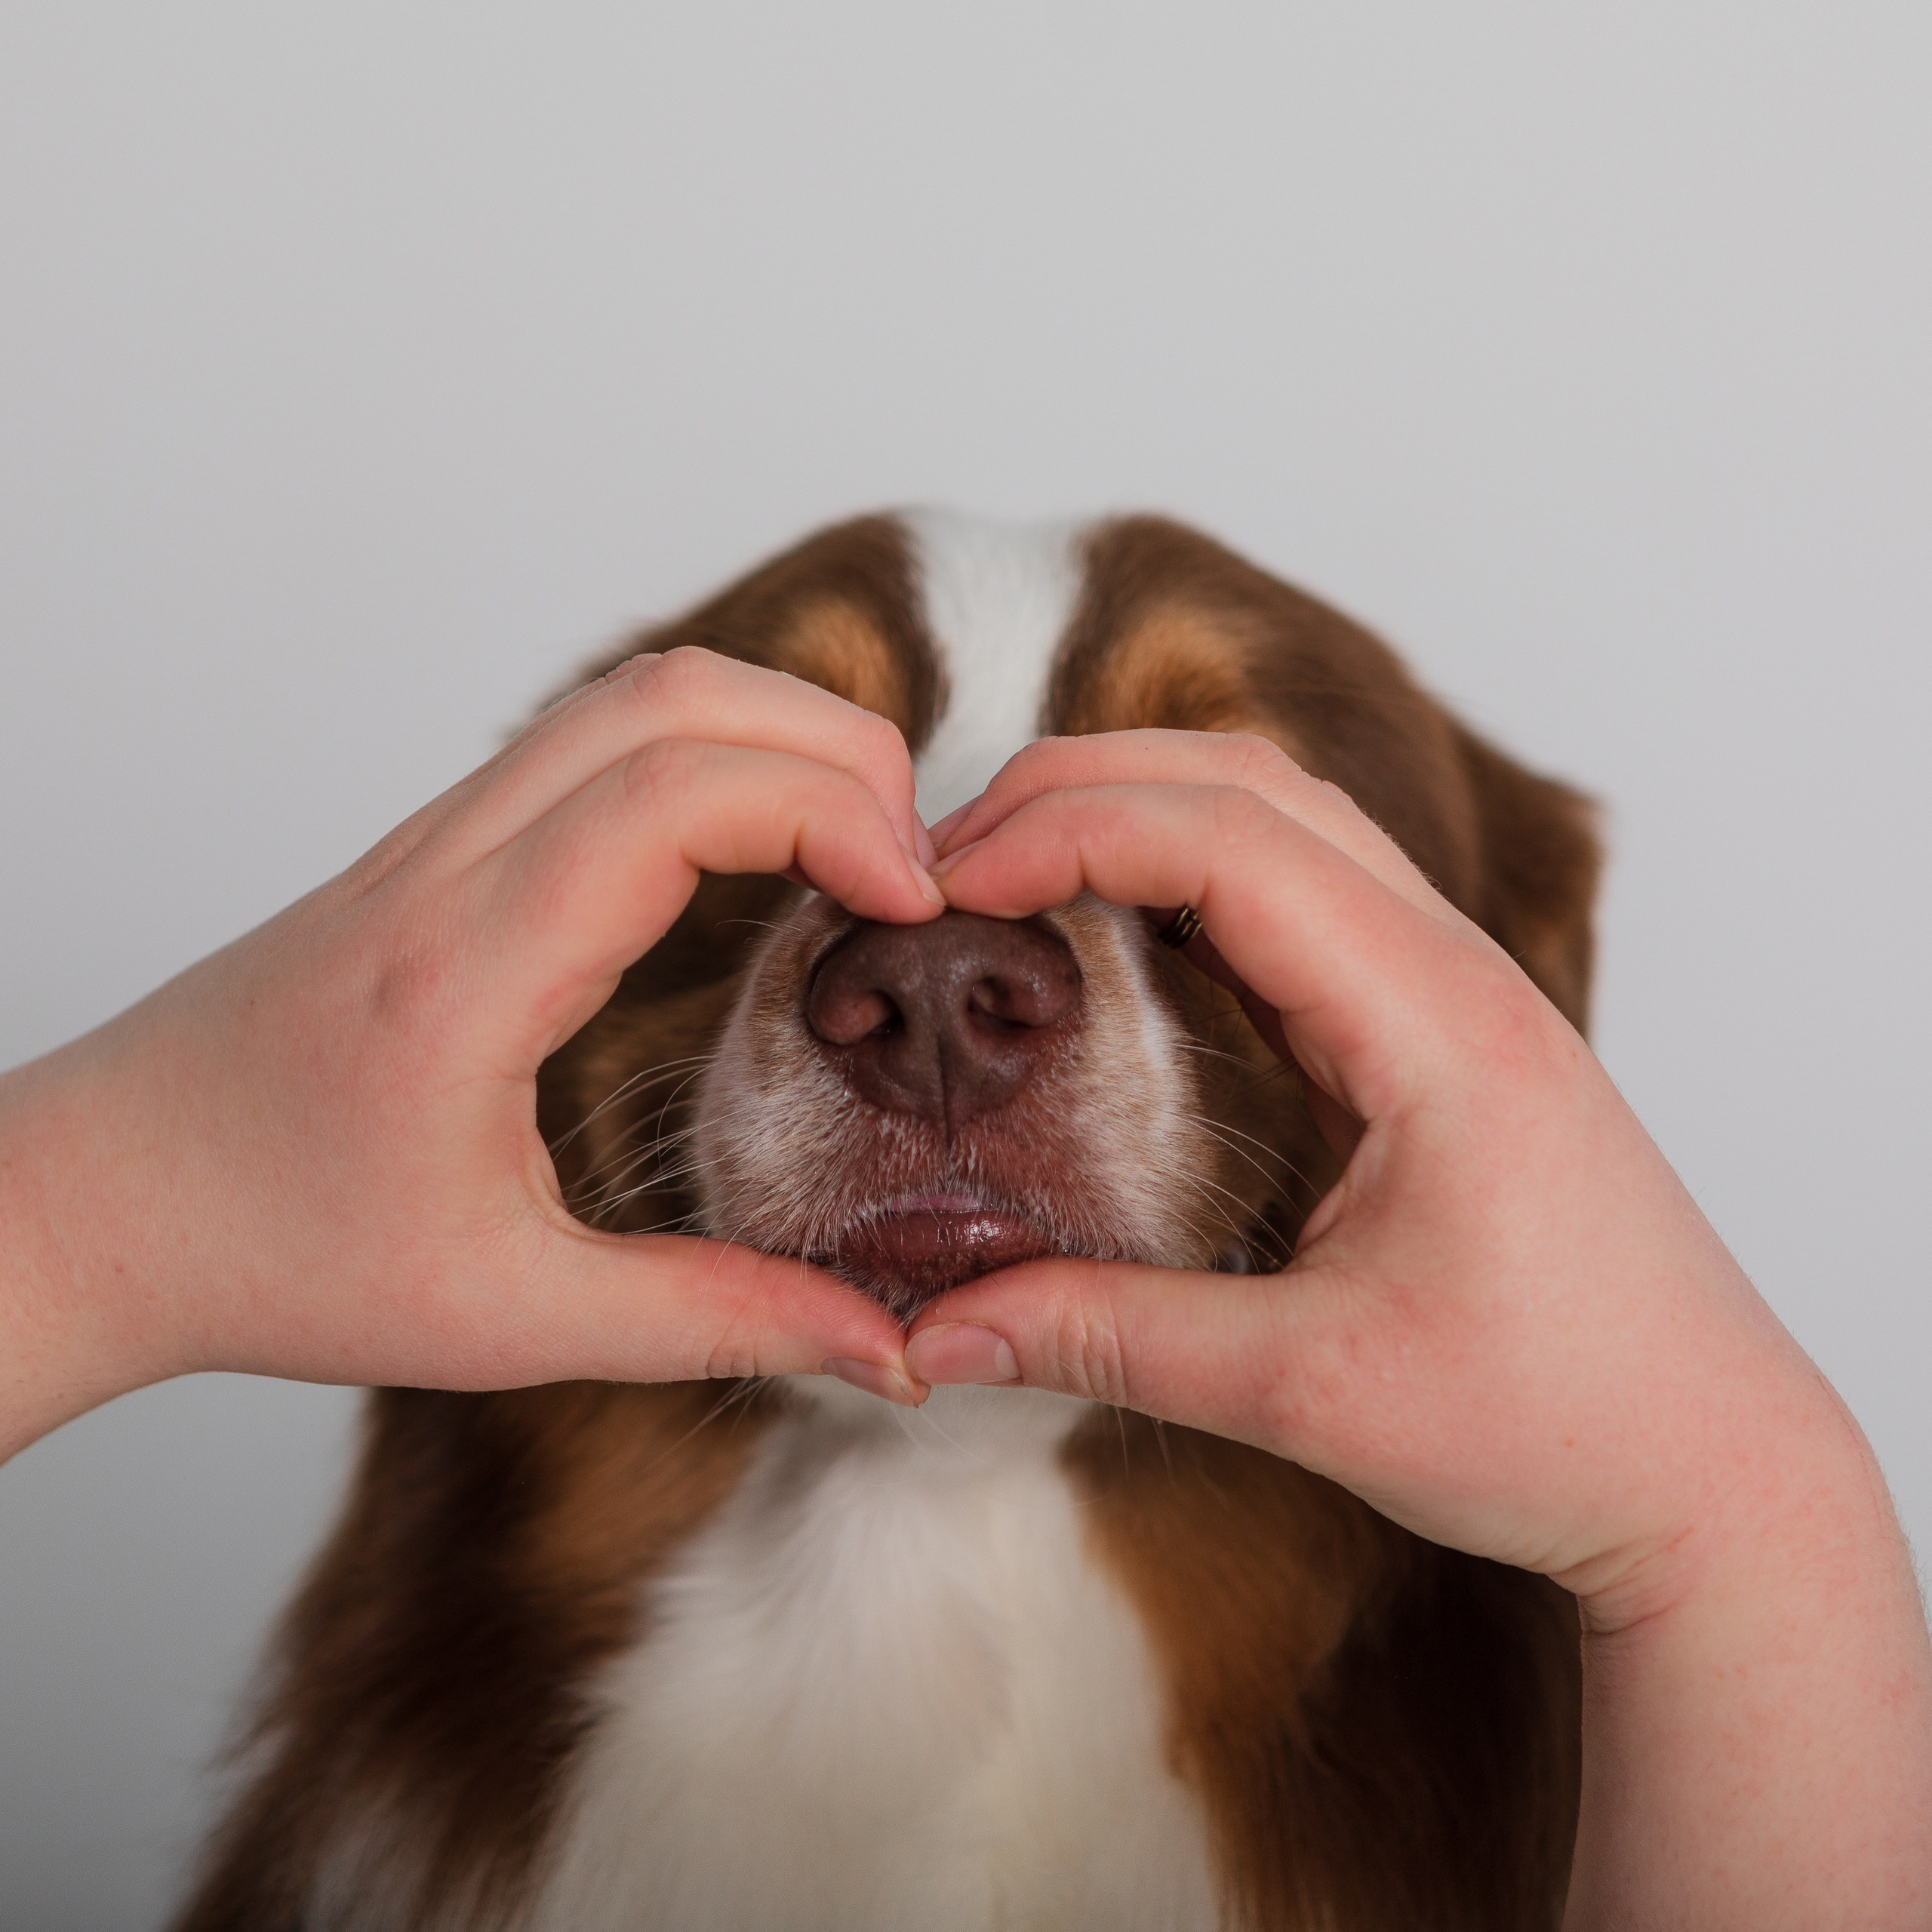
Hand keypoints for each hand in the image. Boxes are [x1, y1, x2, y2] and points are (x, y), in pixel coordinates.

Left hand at [0, 649, 937, 1460]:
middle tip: (912, 868)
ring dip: (772, 734)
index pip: (674, 795)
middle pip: (672, 698)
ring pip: (632, 695)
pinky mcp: (437, 847)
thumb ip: (714, 1321)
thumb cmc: (276, 1259)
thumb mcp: (510, 1320)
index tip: (911, 903)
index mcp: (469, 972)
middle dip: (832, 748)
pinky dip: (708, 754)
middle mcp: (449, 868)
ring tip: (857, 845)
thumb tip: (878, 1346)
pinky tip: (755, 850)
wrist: (103, 1202)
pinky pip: (592, 740)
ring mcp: (436, 839)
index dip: (828, 813)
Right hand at [907, 729, 1931, 1923]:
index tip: (947, 883)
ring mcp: (1458, 985)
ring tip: (1011, 864)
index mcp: (1435, 1026)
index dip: (1069, 832)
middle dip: (1085, 787)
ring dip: (1143, 809)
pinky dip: (1195, 866)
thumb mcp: (1308, 1391)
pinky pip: (1310, 885)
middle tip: (947, 856)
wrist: (1710, 1462)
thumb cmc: (1554, 1421)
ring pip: (1287, 813)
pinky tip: (1120, 921)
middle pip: (1253, 784)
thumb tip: (941, 1328)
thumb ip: (1111, 1339)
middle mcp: (1455, 972)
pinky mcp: (1444, 1022)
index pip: (1230, 842)